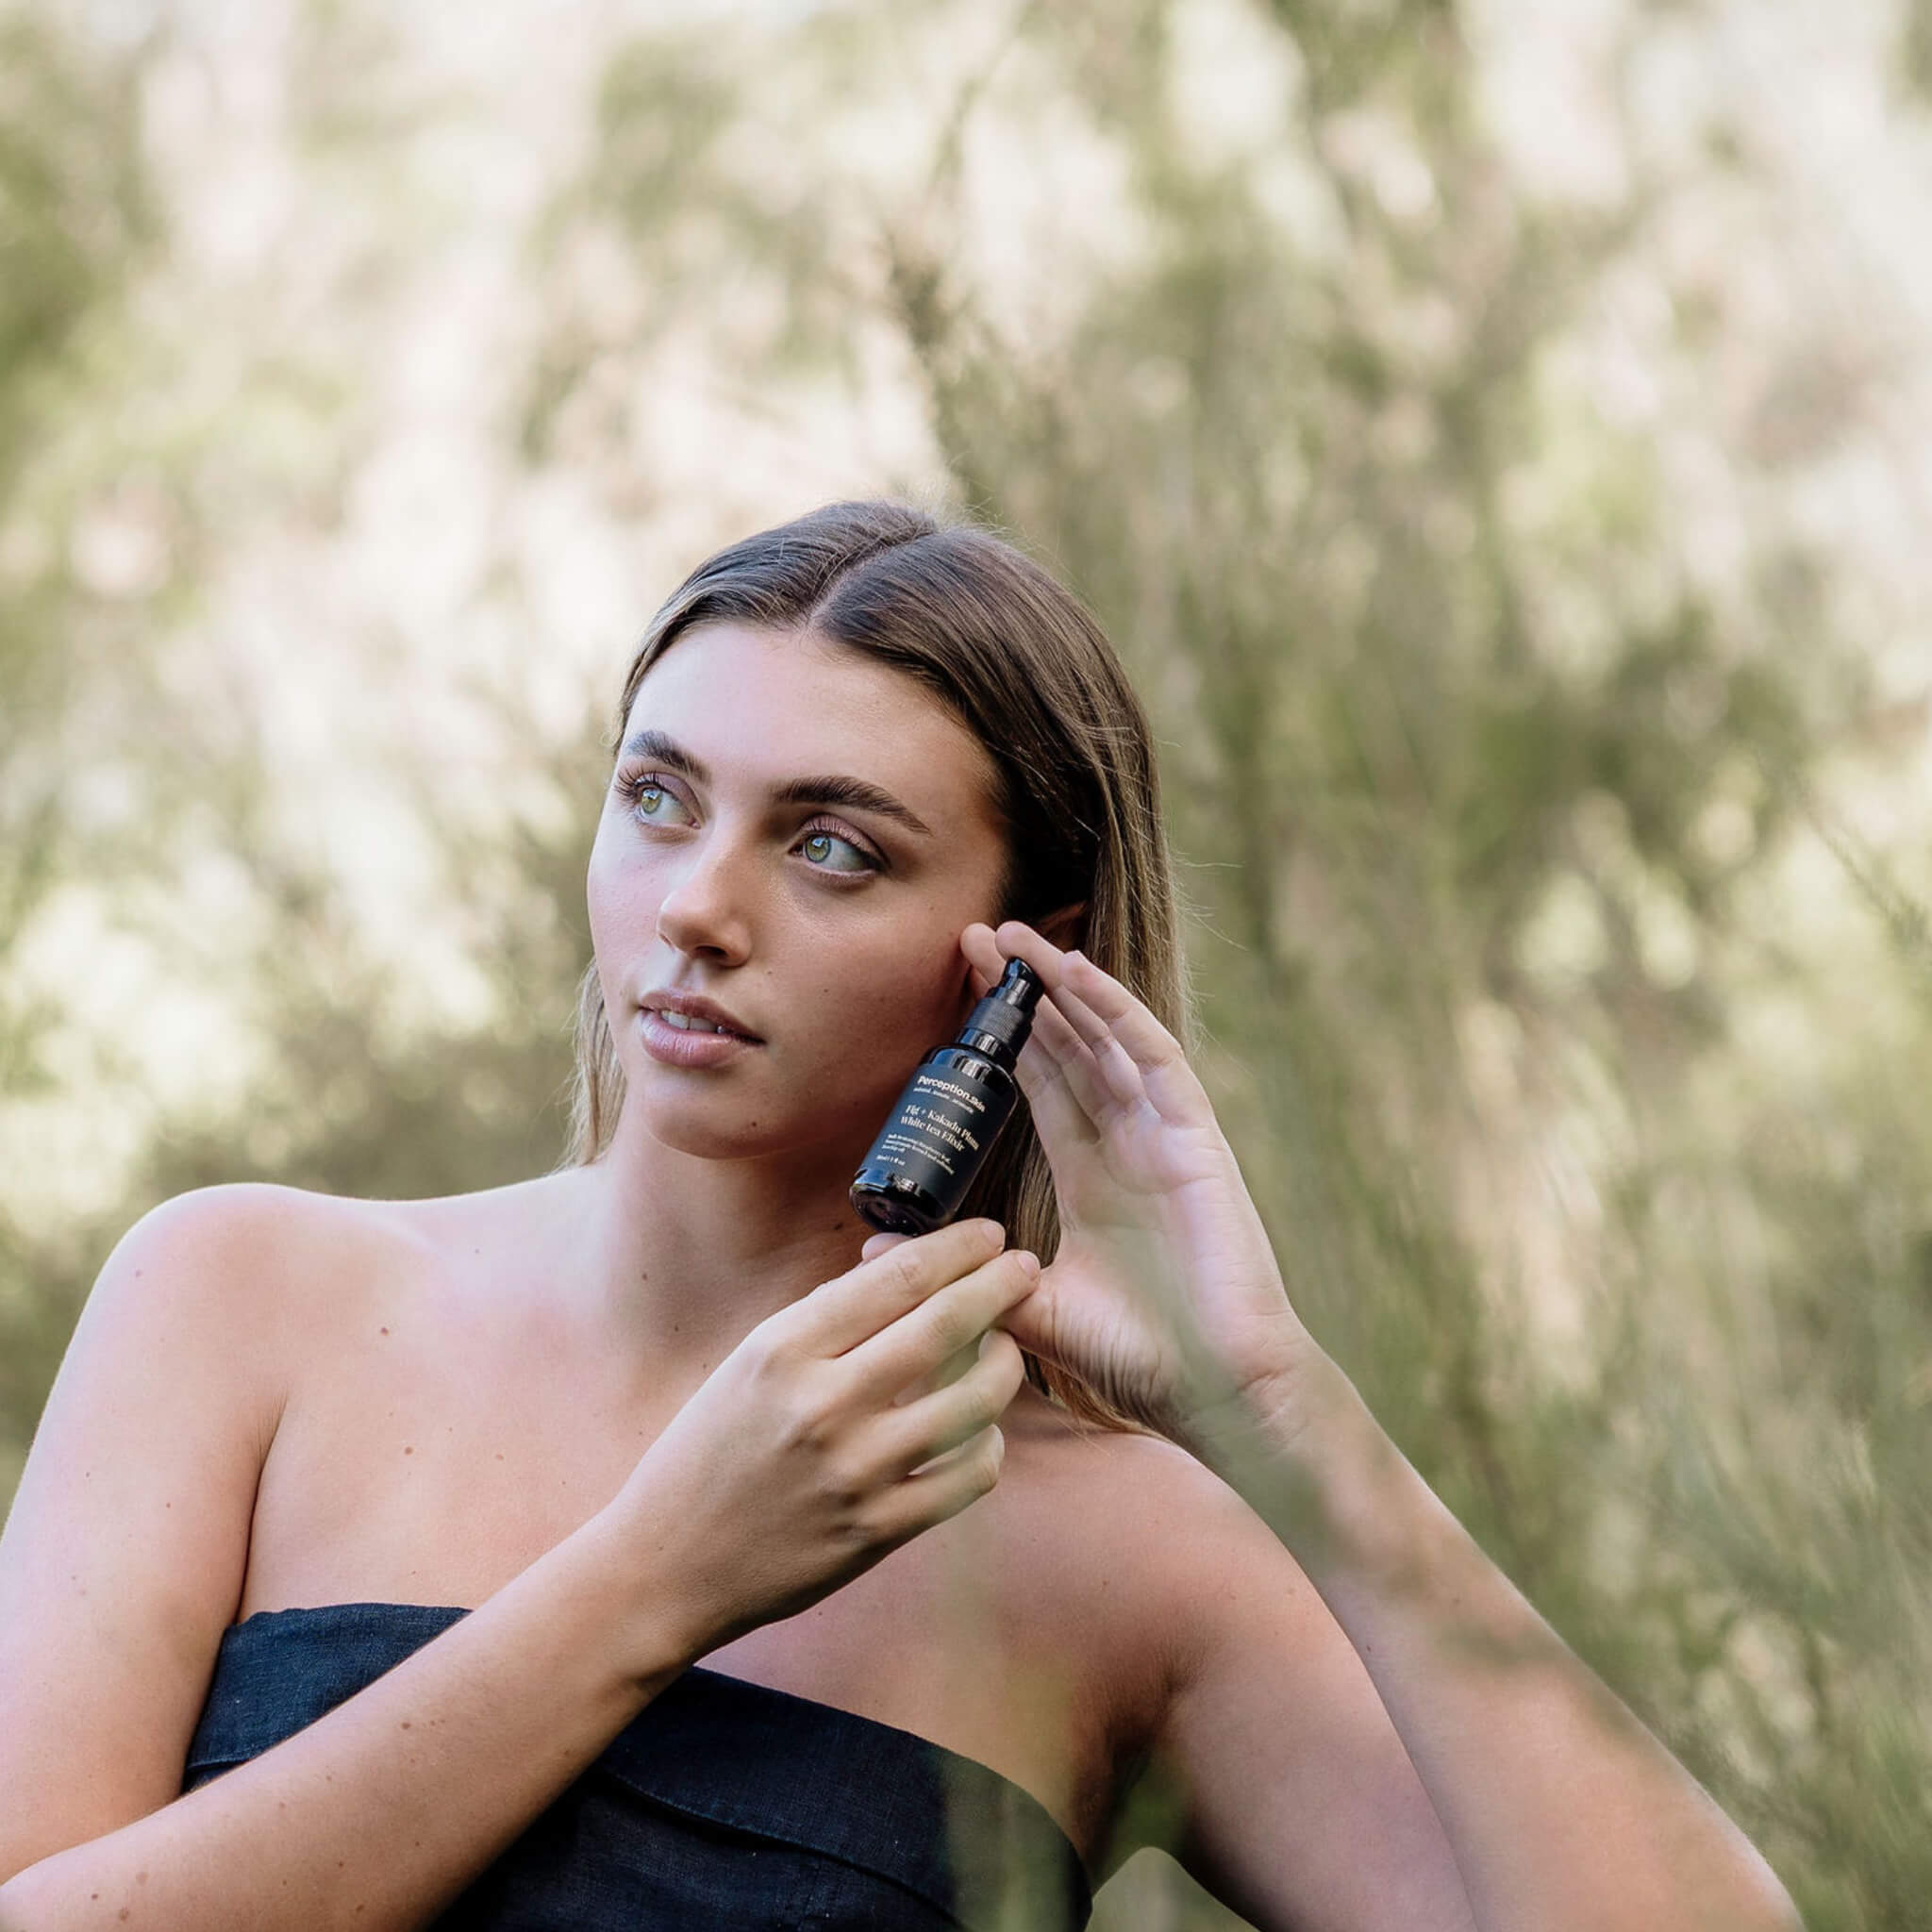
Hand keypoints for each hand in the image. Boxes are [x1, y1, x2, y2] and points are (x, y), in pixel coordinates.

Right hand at [606, 1218, 1036, 1659]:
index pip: (896, 1278)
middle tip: (1026, 1268)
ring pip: (974, 1400)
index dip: (958, 1248)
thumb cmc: (707, 1452)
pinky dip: (989, 1443)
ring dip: (1004, 1364)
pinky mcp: (878, 1531)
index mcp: (782, 1349)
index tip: (989, 1235)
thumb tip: (901, 1269)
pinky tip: (981, 1430)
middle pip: (946, 1325)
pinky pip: (970, 1475)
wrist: (667, 1566)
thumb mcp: (747, 1363)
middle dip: (1000, 1286)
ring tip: (1004, 1350)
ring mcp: (856, 1472)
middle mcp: (822, 1405)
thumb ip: (824, 1318)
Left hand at [955, 921, 1331, 1450]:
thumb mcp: (1034, 1309)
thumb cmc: (1142, 1359)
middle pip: (1068, 1045)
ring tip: (1011, 936)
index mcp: (1089, 1175)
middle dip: (1021, 992)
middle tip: (970, 936)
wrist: (1218, 1391)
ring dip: (1061, 985)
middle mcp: (1125, 1143)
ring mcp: (1162, 1135)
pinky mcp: (1195, 1139)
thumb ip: (968, 1274)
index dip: (1001, 1033)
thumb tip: (871, 1250)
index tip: (955, 985)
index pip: (1039, 1082)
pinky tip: (1076, 977)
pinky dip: (1118, 1014)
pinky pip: (1154, 1060)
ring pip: (1107, 1038)